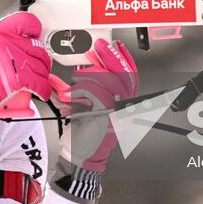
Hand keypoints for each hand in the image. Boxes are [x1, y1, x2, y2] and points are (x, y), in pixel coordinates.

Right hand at [0, 12, 52, 124]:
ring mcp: (17, 61)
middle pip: (39, 46)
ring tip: (38, 76)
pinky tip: (41, 90)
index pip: (27, 21)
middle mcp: (10, 43)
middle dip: (41, 57)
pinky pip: (41, 83)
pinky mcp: (21, 79)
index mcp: (1, 31)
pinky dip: (43, 88)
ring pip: (42, 65)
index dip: (35, 28)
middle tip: (37, 62)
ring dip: (43, 73)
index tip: (35, 35)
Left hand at [63, 38, 138, 174]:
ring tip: (78, 73)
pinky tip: (72, 91)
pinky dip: (83, 88)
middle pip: (124, 76)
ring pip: (111, 82)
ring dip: (92, 72)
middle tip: (99, 46)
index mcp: (121, 104)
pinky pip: (97, 93)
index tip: (118, 45)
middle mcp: (122, 109)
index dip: (125, 59)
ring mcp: (115, 114)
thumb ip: (84, 87)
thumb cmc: (82, 135)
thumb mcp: (84, 106)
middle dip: (111, 56)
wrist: (79, 158)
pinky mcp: (104, 118)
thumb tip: (77, 68)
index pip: (130, 78)